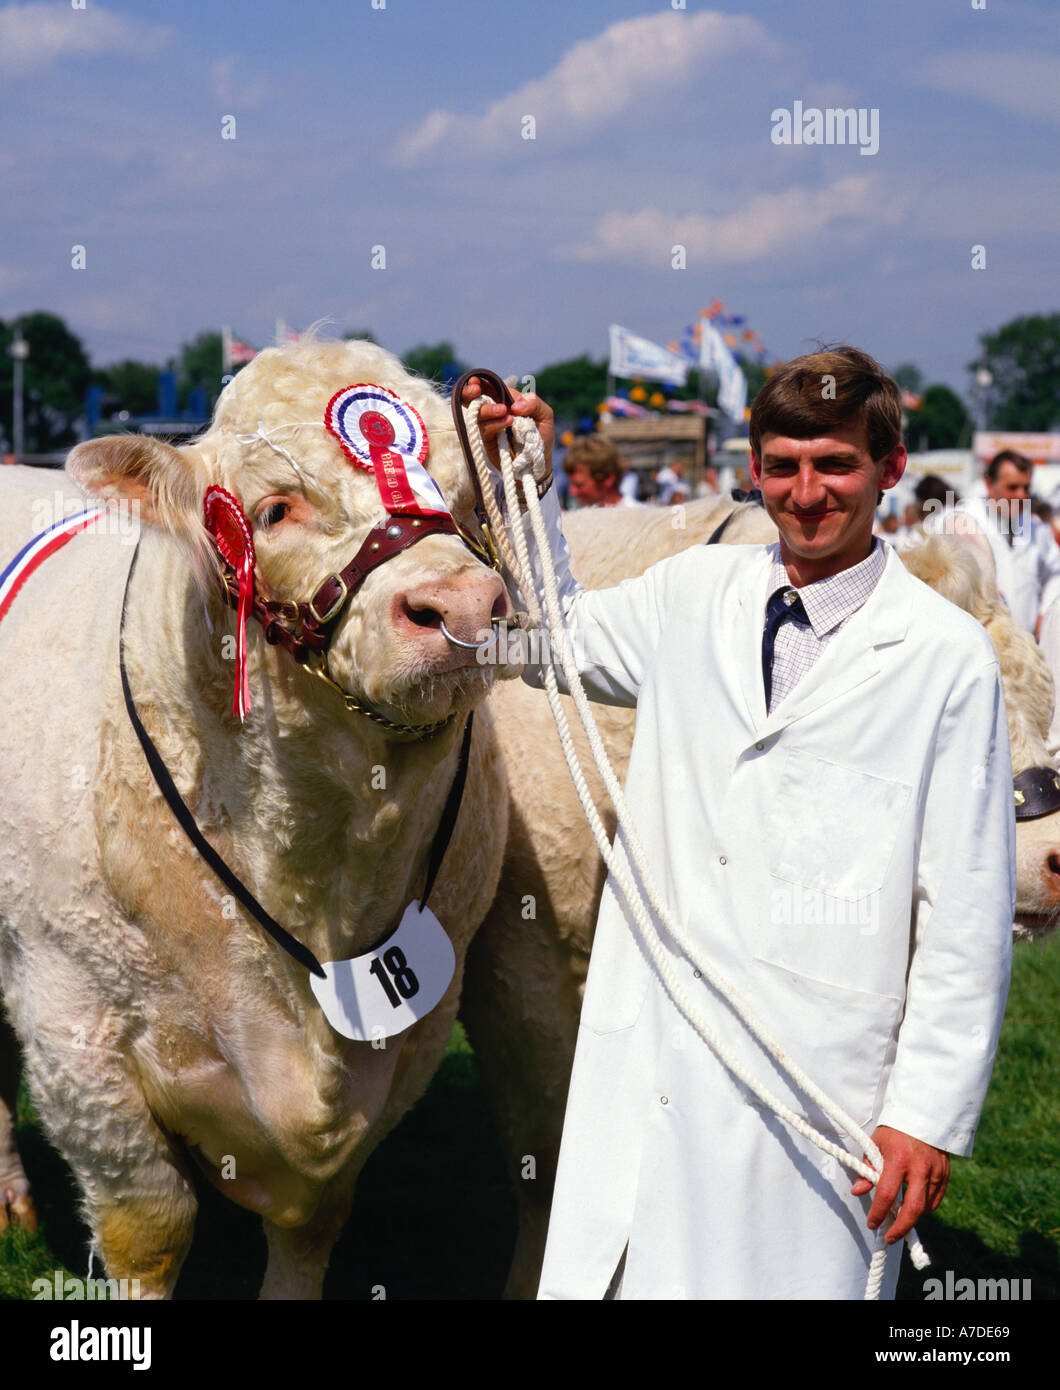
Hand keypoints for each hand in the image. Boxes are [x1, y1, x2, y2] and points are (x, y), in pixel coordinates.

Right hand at [460, 377, 553, 478]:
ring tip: (504, 410)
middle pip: (475, 399)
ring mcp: (490, 426)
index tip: (477, 381)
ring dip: (489, 409)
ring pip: (478, 414)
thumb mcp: (545, 415)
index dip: (481, 383)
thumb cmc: (541, 436)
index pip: (490, 388)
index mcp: (506, 401)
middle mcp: (494, 412)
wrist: (540, 462)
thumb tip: (515, 405)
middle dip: (471, 393)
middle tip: (476, 389)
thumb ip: (534, 404)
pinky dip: (495, 423)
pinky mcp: (488, 441)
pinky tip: (508, 421)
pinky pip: (486, 430)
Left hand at [850, 1125, 949, 1244]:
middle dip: (900, 1228)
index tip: (872, 1223)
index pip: (886, 1194)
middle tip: (889, 1237)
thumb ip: (868, 1168)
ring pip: (926, 1207)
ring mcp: (935, 1172)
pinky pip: (936, 1200)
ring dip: (911, 1218)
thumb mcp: (876, 1143)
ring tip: (898, 1221)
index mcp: (898, 1159)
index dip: (878, 1213)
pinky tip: (914, 1206)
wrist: (922, 1113)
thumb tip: (858, 1191)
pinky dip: (925, 1208)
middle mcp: (919, 1168)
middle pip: (913, 1209)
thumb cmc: (894, 1129)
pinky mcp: (945, 1174)